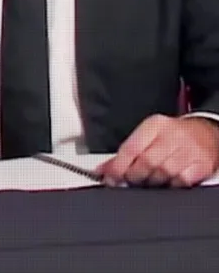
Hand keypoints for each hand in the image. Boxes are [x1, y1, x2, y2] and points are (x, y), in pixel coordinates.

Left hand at [97, 115, 218, 187]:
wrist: (206, 133)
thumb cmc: (172, 136)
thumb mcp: (148, 136)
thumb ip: (125, 153)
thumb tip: (103, 171)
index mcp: (155, 125)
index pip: (131, 148)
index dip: (117, 167)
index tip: (109, 178)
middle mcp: (173, 135)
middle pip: (146, 162)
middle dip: (134, 176)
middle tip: (130, 180)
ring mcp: (189, 150)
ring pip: (163, 173)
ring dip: (152, 182)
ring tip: (149, 180)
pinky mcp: (202, 164)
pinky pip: (181, 181)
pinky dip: (171, 185)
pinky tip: (168, 181)